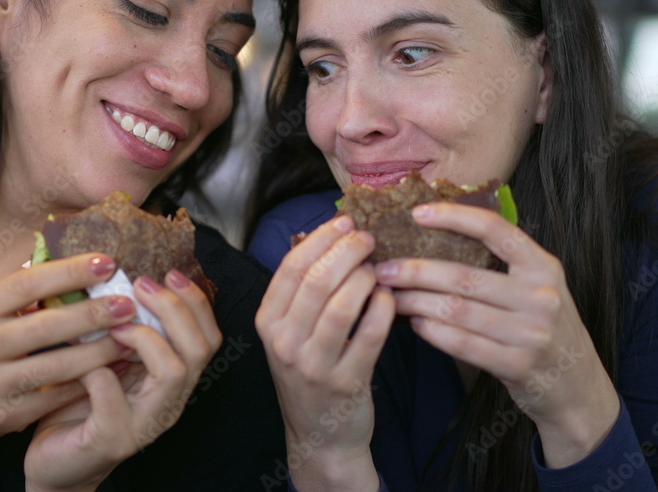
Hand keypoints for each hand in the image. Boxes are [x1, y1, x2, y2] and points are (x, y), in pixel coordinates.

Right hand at [0, 253, 137, 484]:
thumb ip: (19, 288)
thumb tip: (64, 250)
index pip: (26, 284)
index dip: (69, 272)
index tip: (107, 262)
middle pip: (44, 326)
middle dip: (91, 314)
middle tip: (127, 303)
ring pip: (55, 366)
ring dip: (98, 352)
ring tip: (130, 338)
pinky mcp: (7, 414)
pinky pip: (55, 398)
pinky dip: (89, 383)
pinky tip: (116, 370)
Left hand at [23, 269, 221, 491]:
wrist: (56, 463)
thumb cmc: (79, 404)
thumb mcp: (107, 360)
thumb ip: (120, 328)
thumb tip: (112, 276)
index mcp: (171, 380)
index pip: (208, 337)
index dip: (195, 302)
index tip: (170, 272)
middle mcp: (169, 402)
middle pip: (200, 349)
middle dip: (175, 309)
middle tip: (141, 285)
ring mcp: (145, 423)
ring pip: (174, 372)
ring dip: (146, 338)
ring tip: (116, 325)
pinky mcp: (113, 439)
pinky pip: (114, 401)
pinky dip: (99, 374)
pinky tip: (82, 366)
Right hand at [256, 216, 394, 491]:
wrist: (320, 436)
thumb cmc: (310, 372)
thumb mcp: (290, 332)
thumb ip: (301, 290)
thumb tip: (325, 237)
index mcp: (268, 322)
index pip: (290, 268)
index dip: (321, 238)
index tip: (345, 221)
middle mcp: (284, 342)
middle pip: (317, 281)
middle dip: (347, 250)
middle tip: (368, 238)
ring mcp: (314, 365)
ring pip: (342, 305)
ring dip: (365, 278)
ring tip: (378, 269)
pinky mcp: (347, 383)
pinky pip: (370, 335)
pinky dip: (383, 309)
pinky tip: (389, 297)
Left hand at [376, 202, 619, 466]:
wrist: (577, 385)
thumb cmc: (544, 328)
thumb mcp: (537, 287)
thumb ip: (503, 265)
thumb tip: (437, 240)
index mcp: (543, 267)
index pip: (496, 230)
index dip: (455, 217)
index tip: (418, 214)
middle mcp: (540, 296)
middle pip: (463, 275)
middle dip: (415, 270)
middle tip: (383, 269)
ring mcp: (531, 333)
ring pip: (457, 310)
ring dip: (415, 302)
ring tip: (390, 297)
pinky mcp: (518, 365)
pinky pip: (463, 343)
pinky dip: (432, 331)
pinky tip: (414, 323)